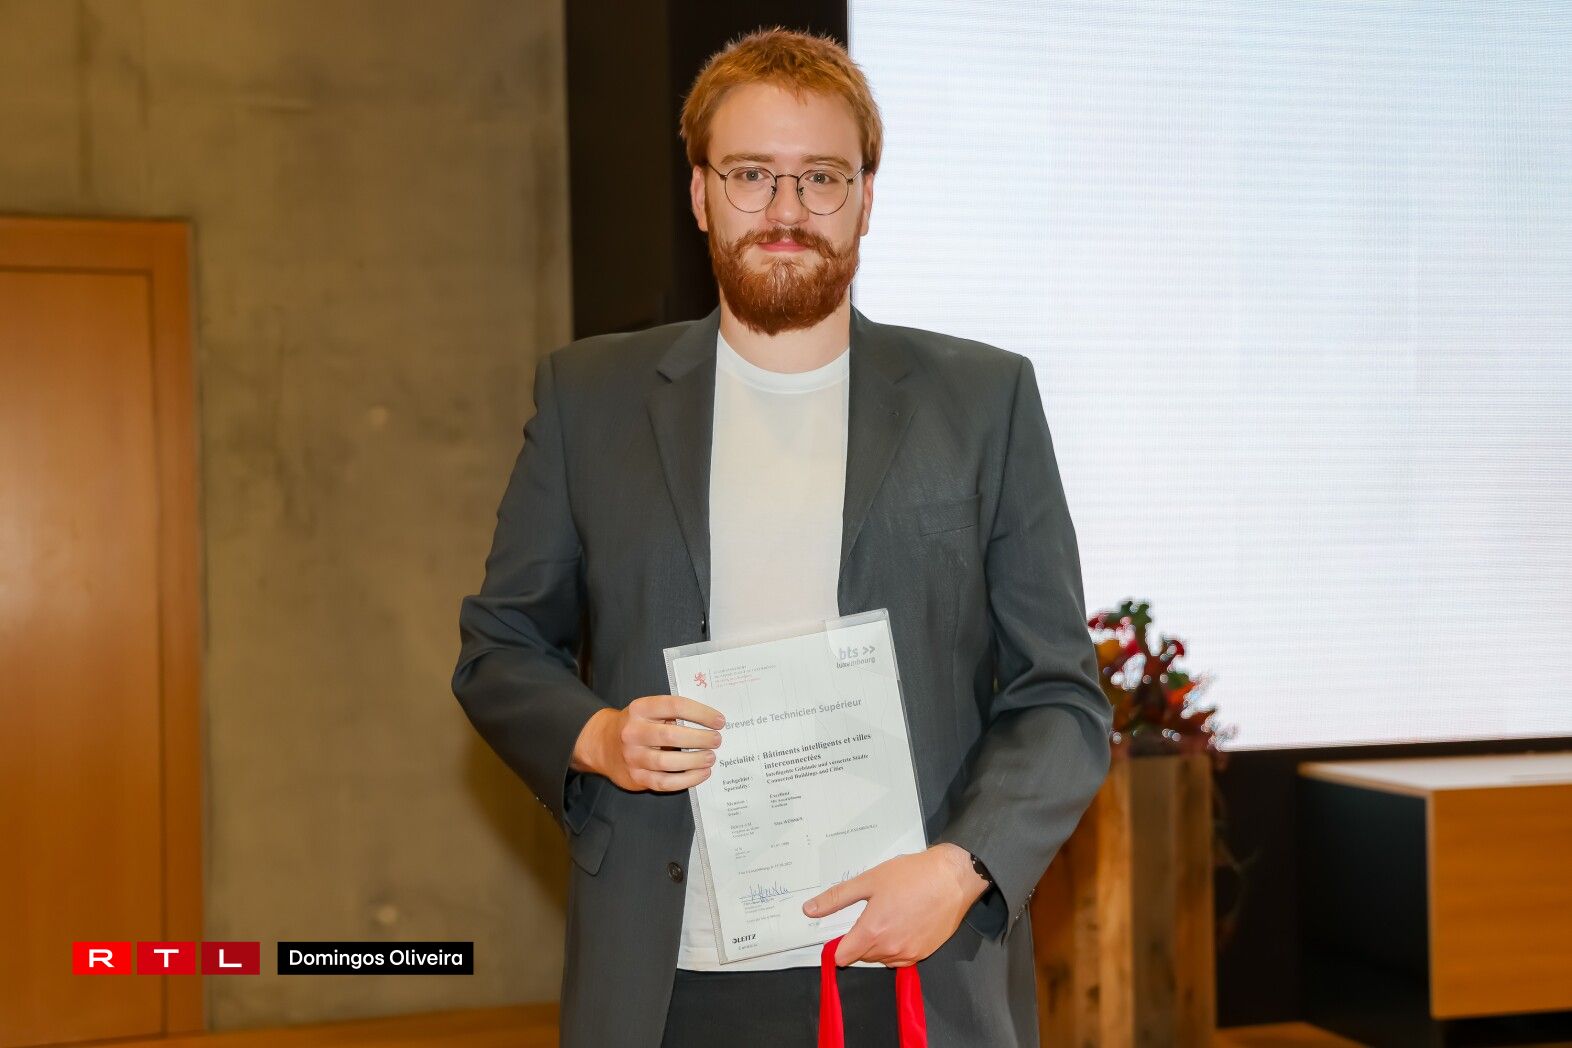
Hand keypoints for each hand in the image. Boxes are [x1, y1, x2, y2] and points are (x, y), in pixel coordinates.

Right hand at [570, 695, 724, 792]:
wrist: (602, 745)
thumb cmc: (638, 726)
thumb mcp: (649, 711)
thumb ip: (673, 714)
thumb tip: (711, 722)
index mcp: (640, 709)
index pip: (674, 706)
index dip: (700, 713)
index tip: (719, 720)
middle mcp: (633, 732)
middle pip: (671, 735)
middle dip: (699, 738)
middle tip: (717, 740)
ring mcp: (632, 756)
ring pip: (667, 762)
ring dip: (694, 761)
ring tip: (711, 758)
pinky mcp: (635, 777)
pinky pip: (664, 782)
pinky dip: (686, 780)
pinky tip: (701, 774)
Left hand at [801, 843, 989, 965]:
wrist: (952, 879)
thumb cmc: (911, 876)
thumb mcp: (869, 880)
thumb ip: (837, 898)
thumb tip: (808, 910)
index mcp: (872, 931)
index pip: (843, 956)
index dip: (838, 944)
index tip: (842, 931)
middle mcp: (889, 949)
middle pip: (861, 957)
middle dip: (859, 941)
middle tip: (870, 915)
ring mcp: (908, 954)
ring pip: (881, 959)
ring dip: (877, 945)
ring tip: (887, 918)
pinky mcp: (924, 954)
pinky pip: (900, 960)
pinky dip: (895, 949)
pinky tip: (901, 927)